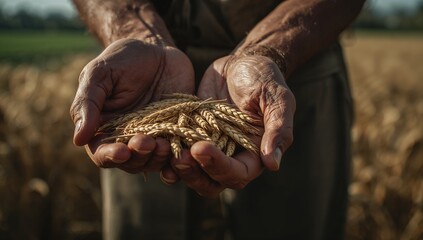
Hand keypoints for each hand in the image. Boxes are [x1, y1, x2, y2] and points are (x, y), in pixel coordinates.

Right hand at [70, 38, 194, 172]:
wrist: (157, 50)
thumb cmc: (122, 60)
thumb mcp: (99, 74)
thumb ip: (87, 103)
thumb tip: (78, 139)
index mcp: (105, 128)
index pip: (103, 154)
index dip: (110, 157)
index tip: (121, 152)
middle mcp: (130, 138)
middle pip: (131, 162)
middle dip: (139, 156)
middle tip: (147, 142)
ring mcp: (156, 137)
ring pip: (155, 161)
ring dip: (159, 158)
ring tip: (165, 144)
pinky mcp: (179, 132)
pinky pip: (180, 152)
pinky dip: (182, 159)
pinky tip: (186, 156)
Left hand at [161, 55, 294, 196]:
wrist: (241, 63)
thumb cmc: (265, 79)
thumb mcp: (278, 99)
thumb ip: (278, 130)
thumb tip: (273, 164)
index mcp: (254, 155)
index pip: (237, 174)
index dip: (219, 166)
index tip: (201, 147)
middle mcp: (231, 157)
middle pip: (211, 182)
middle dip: (194, 173)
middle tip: (180, 157)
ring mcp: (209, 148)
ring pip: (191, 172)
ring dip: (177, 168)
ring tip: (163, 151)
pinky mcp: (191, 136)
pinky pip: (177, 150)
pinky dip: (166, 152)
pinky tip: (154, 143)